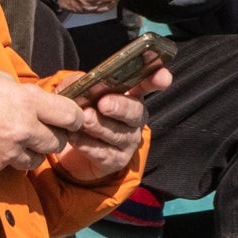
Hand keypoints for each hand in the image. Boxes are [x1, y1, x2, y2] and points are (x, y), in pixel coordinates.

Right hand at [0, 64, 86, 176]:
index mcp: (28, 101)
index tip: (69, 117)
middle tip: (40, 130)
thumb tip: (22, 92)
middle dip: (52, 136)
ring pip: (35, 160)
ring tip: (12, 140)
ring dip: (29, 152)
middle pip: (58, 142)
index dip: (73, 117)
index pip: (70, 115)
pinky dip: (4, 160)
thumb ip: (13, 87)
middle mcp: (24, 130)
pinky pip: (7, 167)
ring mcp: (8, 152)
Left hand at [53, 64, 167, 184]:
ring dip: (100, 126)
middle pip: (135, 112)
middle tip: (103, 104)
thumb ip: (81, 84)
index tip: (163, 77)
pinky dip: (87, 145)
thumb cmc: (84, 109)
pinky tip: (74, 137)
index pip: (148, 84)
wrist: (76, 145)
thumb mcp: (80, 92)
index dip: (157, 80)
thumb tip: (79, 84)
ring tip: (85, 119)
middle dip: (120, 107)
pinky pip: (103, 153)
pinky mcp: (116, 160)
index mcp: (131, 95)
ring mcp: (128, 141)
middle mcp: (135, 118)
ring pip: (118, 134)